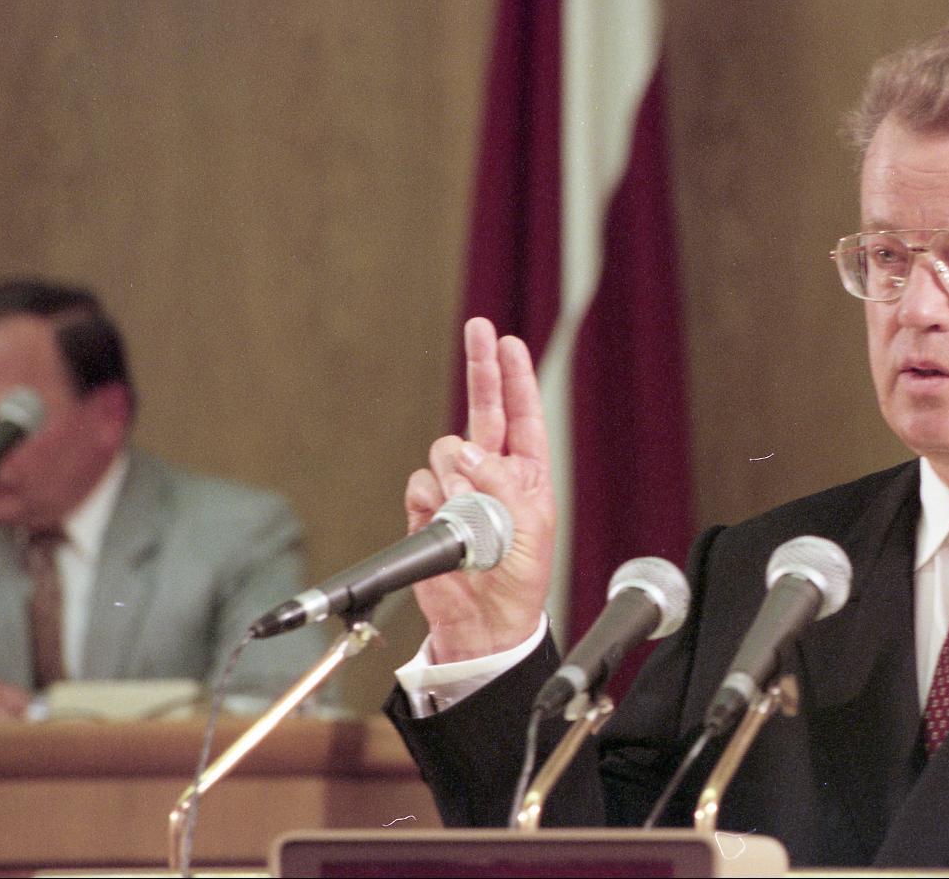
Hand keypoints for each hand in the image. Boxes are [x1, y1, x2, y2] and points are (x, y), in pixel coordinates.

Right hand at [406, 318, 555, 661]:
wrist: (483, 621)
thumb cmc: (517, 580)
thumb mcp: (528, 530)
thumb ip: (501, 487)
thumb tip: (467, 453)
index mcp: (526, 474)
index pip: (522, 415)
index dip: (515, 378)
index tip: (509, 342)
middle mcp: (491, 473)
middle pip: (482, 408)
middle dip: (482, 368)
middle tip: (481, 327)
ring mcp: (456, 488)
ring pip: (446, 450)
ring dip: (456, 476)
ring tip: (471, 519)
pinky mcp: (426, 507)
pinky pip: (421, 482)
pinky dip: (431, 500)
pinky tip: (443, 525)